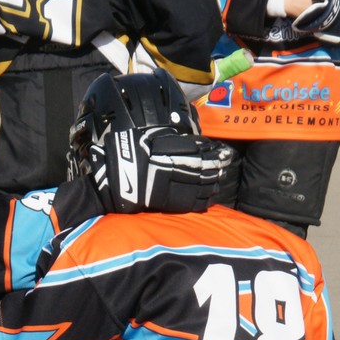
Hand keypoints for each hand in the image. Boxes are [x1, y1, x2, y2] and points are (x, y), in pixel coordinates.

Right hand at [91, 127, 231, 213]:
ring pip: (205, 185)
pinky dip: (205, 200)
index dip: (217, 153)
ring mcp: (179, 185)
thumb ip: (171, 138)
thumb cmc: (129, 154)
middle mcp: (182, 166)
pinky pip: (195, 202)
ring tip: (218, 181)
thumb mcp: (152, 137)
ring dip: (214, 183)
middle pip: (208, 168)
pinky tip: (210, 197)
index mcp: (177, 150)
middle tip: (225, 166)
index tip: (224, 152)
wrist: (114, 179)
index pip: (205, 151)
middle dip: (219, 167)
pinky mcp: (173, 202)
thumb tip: (187, 138)